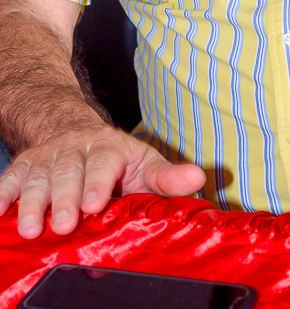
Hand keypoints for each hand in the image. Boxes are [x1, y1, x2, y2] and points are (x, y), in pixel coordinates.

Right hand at [0, 124, 205, 238]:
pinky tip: (0, 211)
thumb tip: (197, 178)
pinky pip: (11, 179)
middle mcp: (76, 147)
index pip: (104, 162)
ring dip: (34, 202)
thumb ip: (167, 177)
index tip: (95, 205)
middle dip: (66, 197)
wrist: (76, 133)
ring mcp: (48, 156)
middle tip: (64, 223)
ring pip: (39, 176)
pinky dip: (3, 194)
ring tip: (32, 228)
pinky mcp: (24, 166)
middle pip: (69, 170)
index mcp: (109, 146)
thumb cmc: (116, 160)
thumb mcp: (144, 164)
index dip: (99, 182)